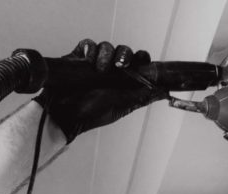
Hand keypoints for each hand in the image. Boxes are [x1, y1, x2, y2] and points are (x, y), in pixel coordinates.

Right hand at [34, 39, 167, 142]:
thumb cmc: (92, 114)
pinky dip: (89, 49)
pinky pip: (87, 44)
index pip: (137, 62)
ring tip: (99, 69)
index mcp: (122, 81)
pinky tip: (88, 61)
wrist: (65, 114)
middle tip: (120, 64)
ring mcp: (93, 63)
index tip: (142, 59)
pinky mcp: (78, 58)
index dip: (141, 58)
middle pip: (123, 51)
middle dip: (124, 54)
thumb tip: (162, 91)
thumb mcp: (122, 106)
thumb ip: (141, 96)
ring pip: (106, 46)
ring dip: (106, 54)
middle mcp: (110, 71)